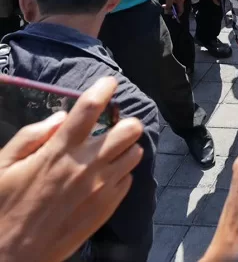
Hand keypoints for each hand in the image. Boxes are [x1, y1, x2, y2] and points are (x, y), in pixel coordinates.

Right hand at [0, 77, 143, 261]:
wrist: (12, 257)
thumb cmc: (2, 209)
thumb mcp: (2, 166)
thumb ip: (31, 136)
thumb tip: (62, 117)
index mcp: (59, 152)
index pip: (89, 109)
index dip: (103, 89)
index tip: (111, 81)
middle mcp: (86, 167)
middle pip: (129, 129)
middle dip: (125, 122)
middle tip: (114, 125)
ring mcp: (101, 188)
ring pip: (135, 153)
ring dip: (125, 148)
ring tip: (108, 153)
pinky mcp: (108, 207)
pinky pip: (128, 180)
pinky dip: (120, 173)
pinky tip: (103, 177)